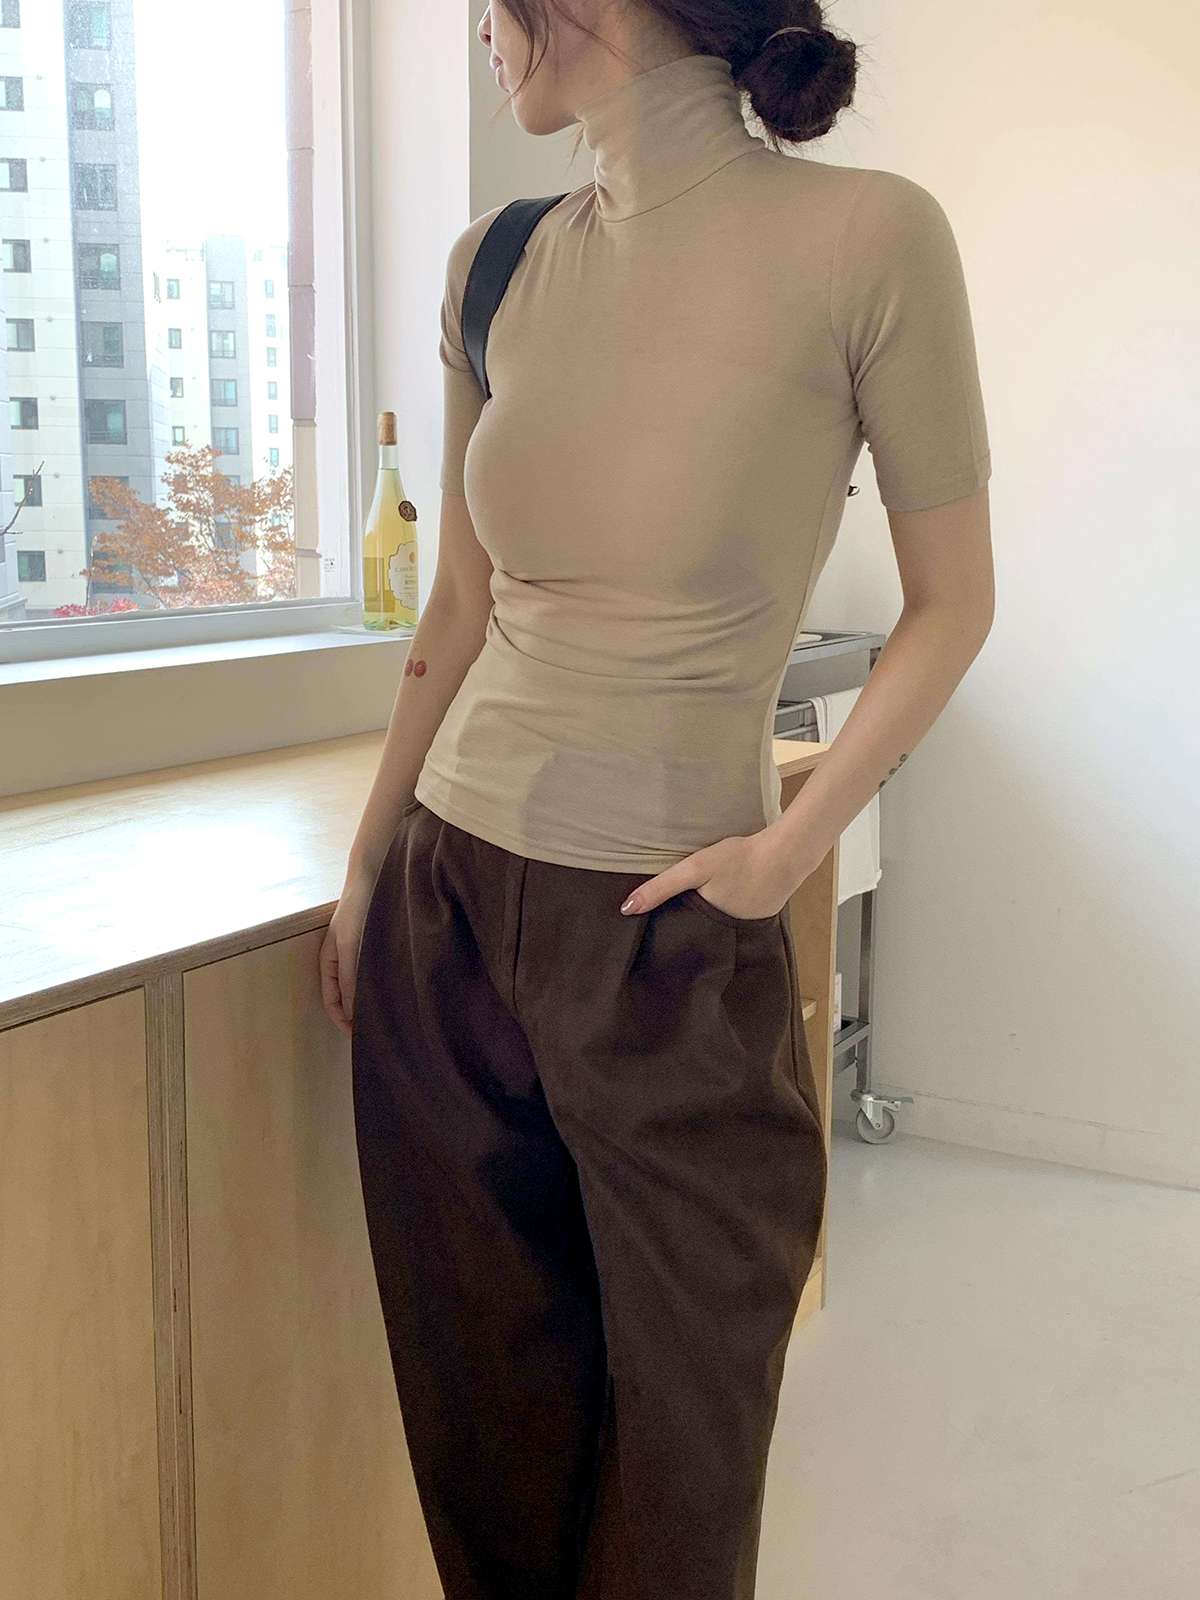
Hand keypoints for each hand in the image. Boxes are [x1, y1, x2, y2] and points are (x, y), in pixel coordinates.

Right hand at [319, 874, 374, 1035]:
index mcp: (330, 963)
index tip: (358, 1038)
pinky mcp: (378, 946)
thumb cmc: (357, 909)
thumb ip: (351, 978)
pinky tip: (398, 992)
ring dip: (372, 1003)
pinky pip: (377, 974)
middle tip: (378, 1034)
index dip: (343, 1022)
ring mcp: (361, 954)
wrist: (375, 876)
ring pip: (363, 987)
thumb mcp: (351, 945)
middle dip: (358, 1017)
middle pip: (348, 998)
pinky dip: (384, 987)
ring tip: (390, 1018)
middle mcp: (344, 961)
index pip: (332, 1002)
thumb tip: (353, 1013)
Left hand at [618, 827, 812, 919]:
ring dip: (711, 918)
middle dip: (689, 928)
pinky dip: (731, 908)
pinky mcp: (762, 917)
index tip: (652, 934)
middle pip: (701, 933)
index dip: (669, 934)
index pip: (683, 938)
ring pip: (719, 926)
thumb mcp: (695, 869)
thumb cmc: (739, 859)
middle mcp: (729, 936)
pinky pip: (738, 917)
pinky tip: (729, 895)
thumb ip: (662, 887)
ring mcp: (748, 929)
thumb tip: (626, 909)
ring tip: (698, 906)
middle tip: (672, 917)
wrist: (786, 853)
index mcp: (709, 928)